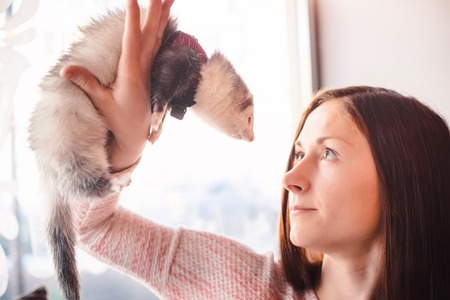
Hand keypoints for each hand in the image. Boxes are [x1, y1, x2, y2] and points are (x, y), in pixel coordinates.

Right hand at [60, 0, 173, 171]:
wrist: (137, 137)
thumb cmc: (120, 121)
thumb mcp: (101, 102)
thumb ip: (87, 83)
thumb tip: (65, 69)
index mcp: (132, 72)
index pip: (133, 39)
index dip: (133, 18)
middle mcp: (143, 68)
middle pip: (151, 34)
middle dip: (155, 11)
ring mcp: (148, 69)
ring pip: (157, 38)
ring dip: (162, 17)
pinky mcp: (149, 73)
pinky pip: (157, 46)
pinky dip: (161, 31)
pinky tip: (163, 22)